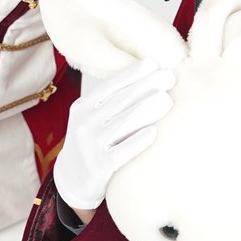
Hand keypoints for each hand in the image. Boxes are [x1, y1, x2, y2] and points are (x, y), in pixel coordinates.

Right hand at [53, 58, 174, 210]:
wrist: (71, 178)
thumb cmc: (92, 140)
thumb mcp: (94, 116)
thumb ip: (113, 99)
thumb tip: (147, 73)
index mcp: (83, 106)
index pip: (110, 86)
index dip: (133, 73)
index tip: (154, 63)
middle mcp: (84, 123)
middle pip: (119, 101)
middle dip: (146, 86)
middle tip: (169, 76)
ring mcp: (90, 146)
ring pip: (121, 124)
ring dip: (145, 109)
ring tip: (166, 98)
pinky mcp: (98, 167)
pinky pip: (120, 153)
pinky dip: (137, 142)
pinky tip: (153, 133)